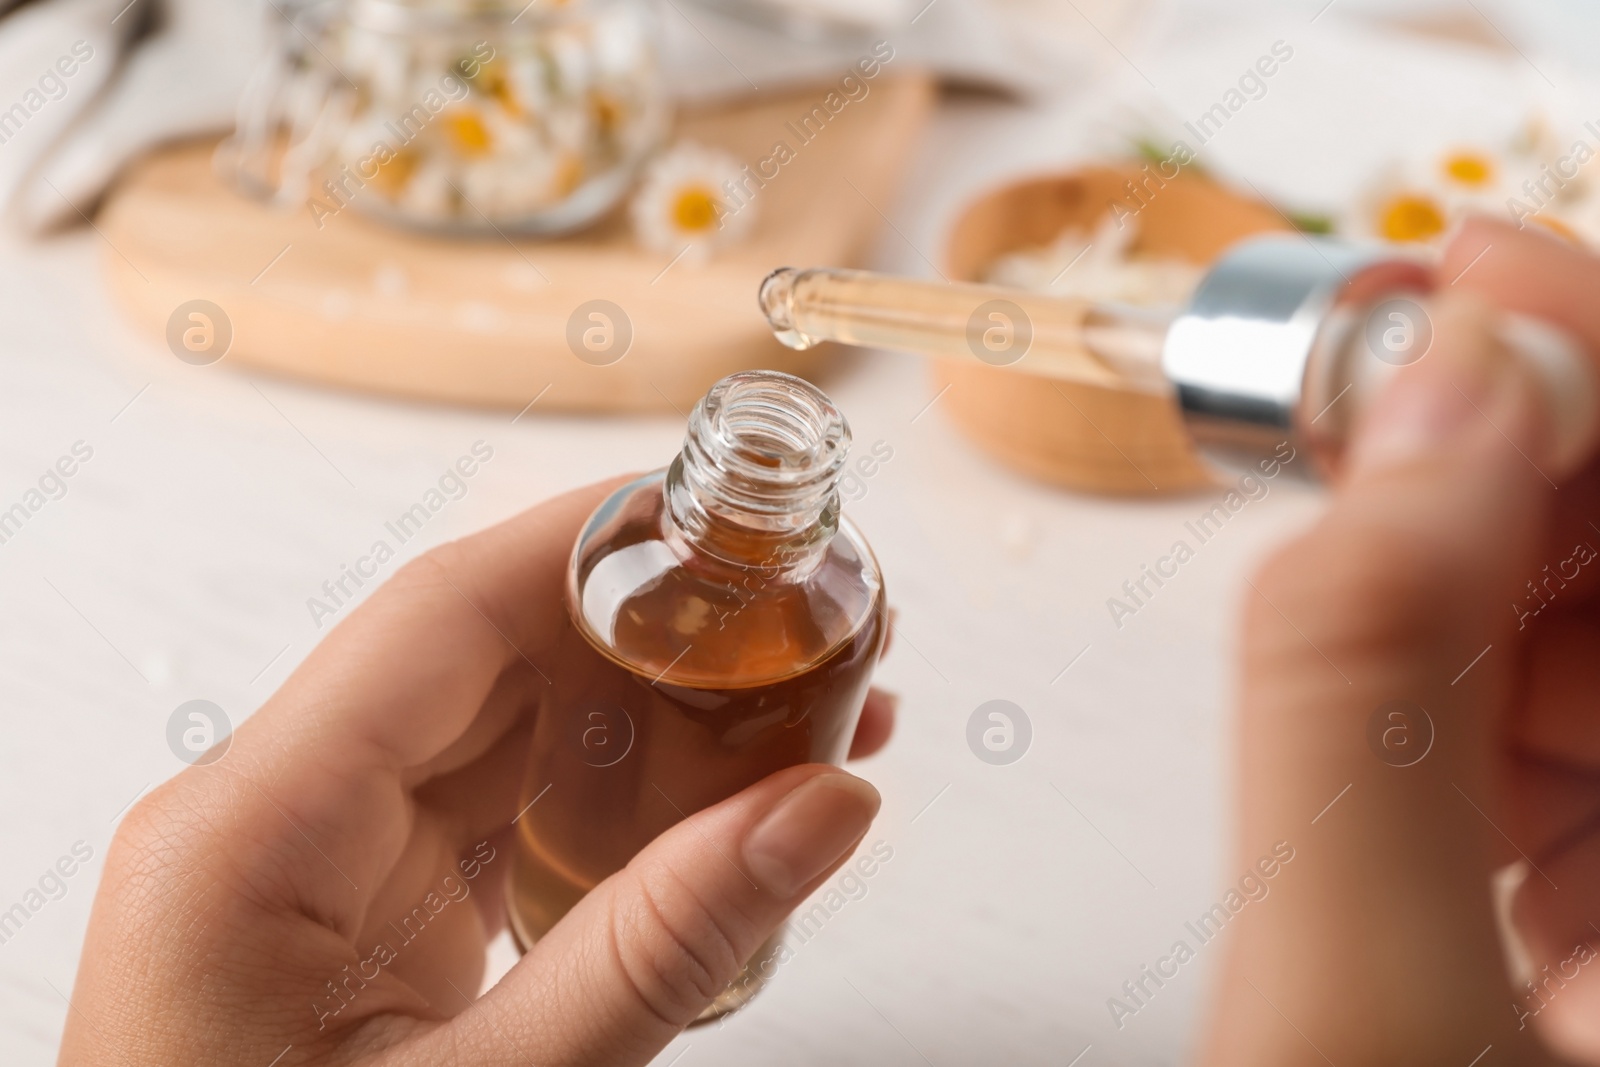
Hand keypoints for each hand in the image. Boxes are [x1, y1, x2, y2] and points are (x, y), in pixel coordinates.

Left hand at [58, 479, 894, 1066]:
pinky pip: (492, 825)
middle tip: (799, 623)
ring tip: (792, 718)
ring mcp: (310, 877)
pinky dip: (605, 811)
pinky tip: (702, 818)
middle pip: (482, 664)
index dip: (593, 542)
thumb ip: (653, 953)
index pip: (443, 616)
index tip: (723, 519)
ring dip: (644, 723)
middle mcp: (267, 826)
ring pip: (500, 741)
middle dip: (650, 633)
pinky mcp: (355, 928)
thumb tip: (814, 809)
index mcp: (250, 835)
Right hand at [1198, 219, 1599, 1065]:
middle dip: (1539, 473)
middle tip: (1379, 400)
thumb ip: (1370, 689)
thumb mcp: (1352, 1004)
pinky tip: (1417, 703)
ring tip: (1375, 568)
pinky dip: (1488, 686)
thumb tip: (1421, 413)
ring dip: (1498, 581)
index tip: (1472, 278)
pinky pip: (1583, 740)